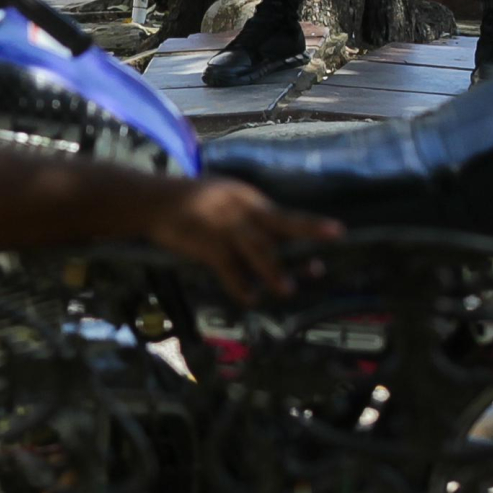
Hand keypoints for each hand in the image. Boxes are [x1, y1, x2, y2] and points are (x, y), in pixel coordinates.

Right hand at [144, 177, 339, 302]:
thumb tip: (274, 233)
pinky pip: (228, 269)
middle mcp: (240, 210)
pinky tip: (251, 297)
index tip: (339, 233)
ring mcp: (223, 227)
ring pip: (256, 251)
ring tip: (287, 289)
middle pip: (278, 228)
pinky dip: (240, 285)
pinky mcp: (206, 245)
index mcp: (247, 198)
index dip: (312, 225)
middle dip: (304, 241)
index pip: (284, 215)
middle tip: (322, 262)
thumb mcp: (224, 194)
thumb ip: (247, 211)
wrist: (153, 201)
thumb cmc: (190, 199)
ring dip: (273, 272)